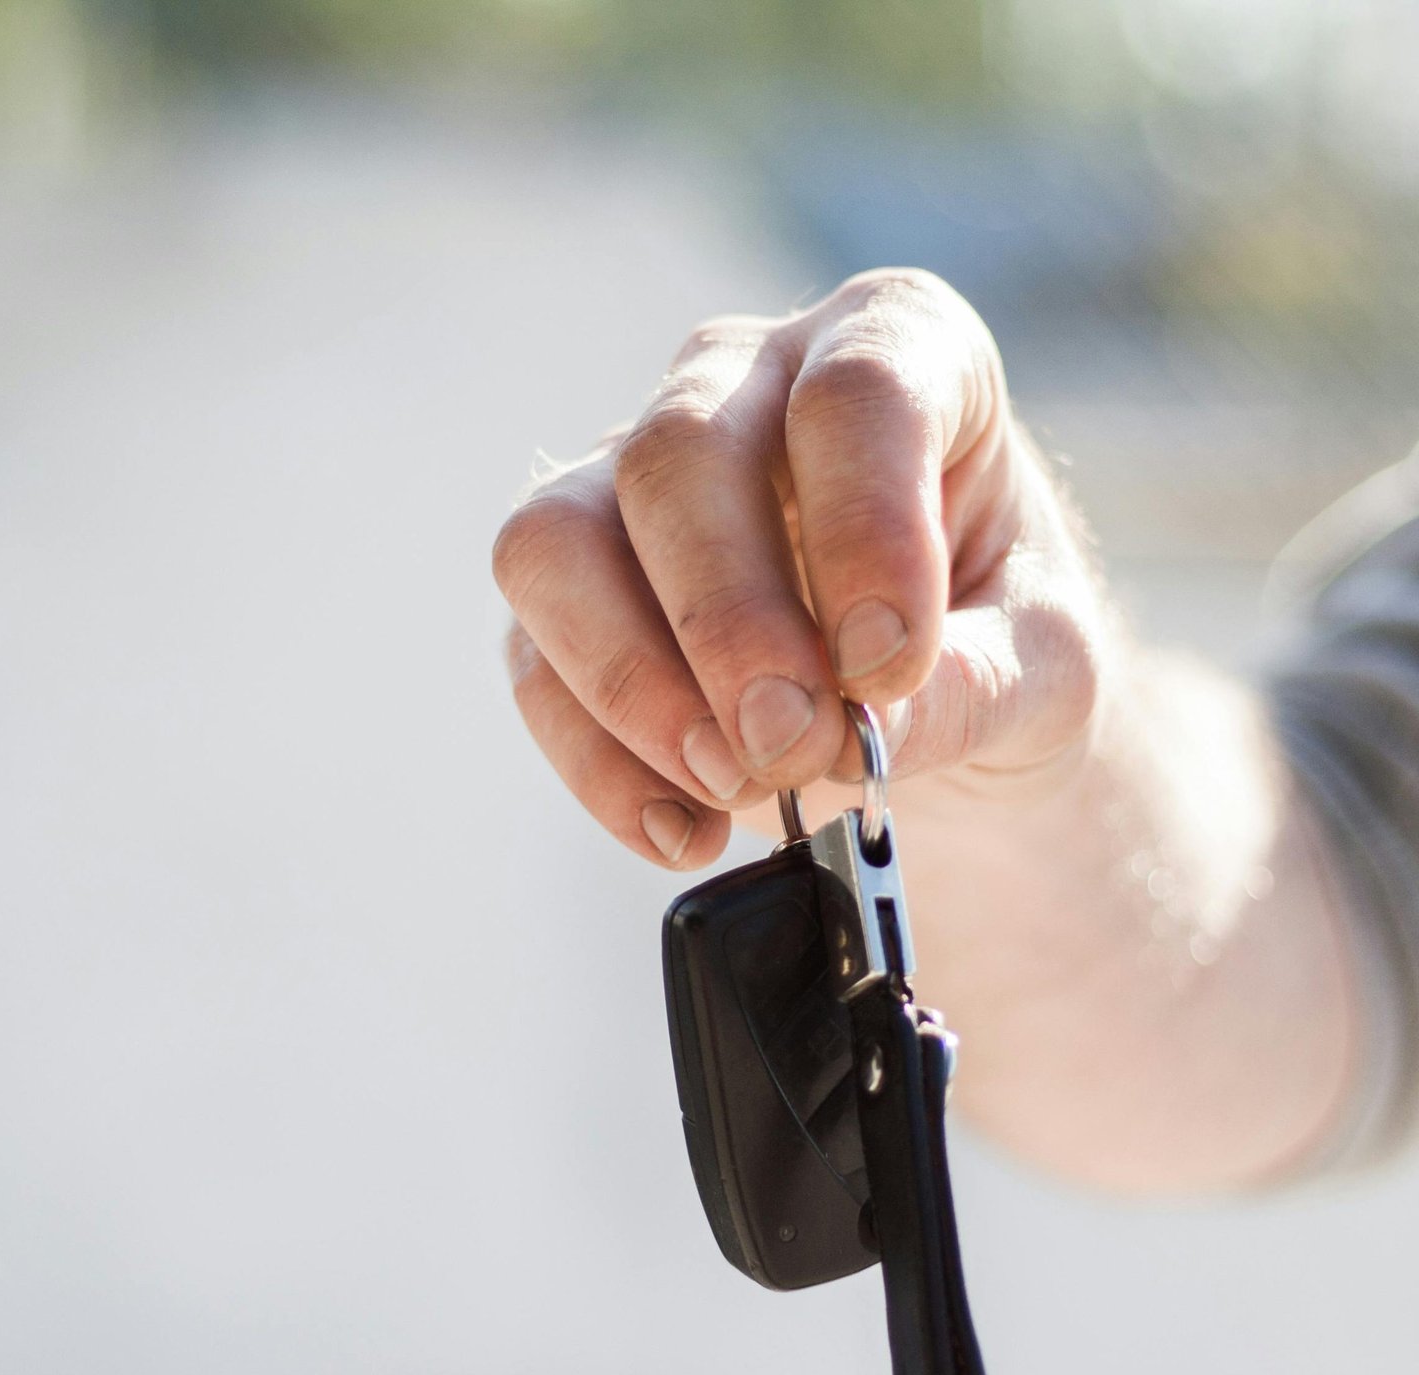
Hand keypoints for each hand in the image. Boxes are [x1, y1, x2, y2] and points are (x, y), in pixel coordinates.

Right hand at [493, 269, 1107, 867]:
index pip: (854, 393)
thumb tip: (851, 732)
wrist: (925, 691)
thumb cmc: (995, 638)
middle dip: (729, 624)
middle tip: (794, 749)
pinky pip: (533, 660)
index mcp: (894, 346)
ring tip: (732, 786)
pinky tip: (685, 828)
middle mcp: (744, 383)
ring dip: (633, 685)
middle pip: (675, 457)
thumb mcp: (1041, 667)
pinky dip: (599, 763)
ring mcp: (632, 477)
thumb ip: (971, 688)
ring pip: (555, 542)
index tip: (891, 669)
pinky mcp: (573, 587)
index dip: (865, 533)